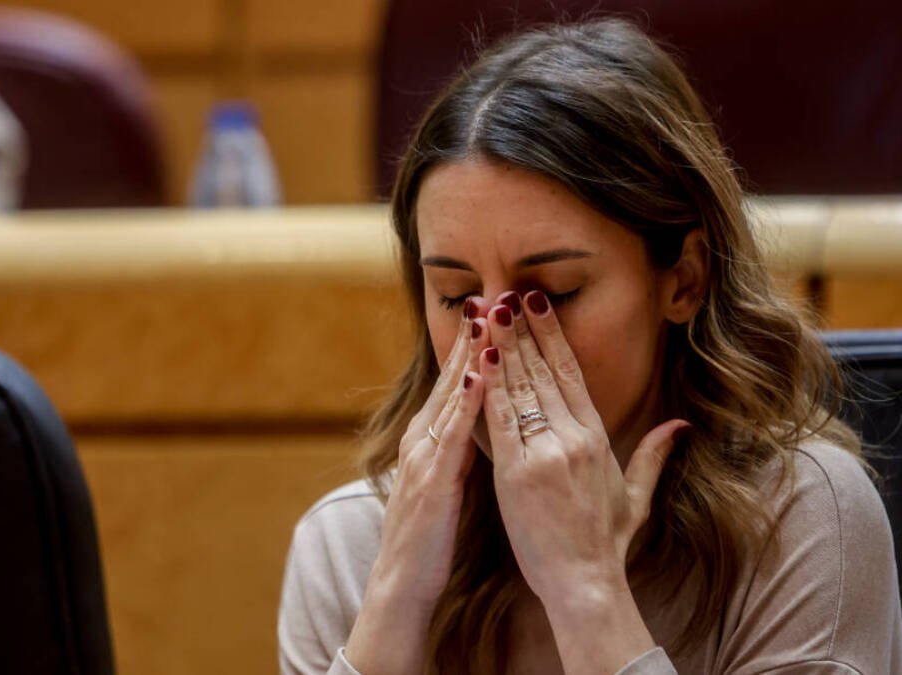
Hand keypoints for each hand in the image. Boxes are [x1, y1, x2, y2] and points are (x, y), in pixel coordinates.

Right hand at [344, 297, 490, 671]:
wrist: (403, 585)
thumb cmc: (433, 540)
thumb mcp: (451, 484)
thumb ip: (465, 451)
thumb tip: (489, 424)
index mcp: (433, 440)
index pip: (458, 381)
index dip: (478, 345)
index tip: (498, 309)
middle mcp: (424, 438)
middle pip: (453, 375)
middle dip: (474, 335)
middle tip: (495, 291)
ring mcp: (425, 455)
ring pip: (451, 393)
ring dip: (470, 352)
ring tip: (490, 314)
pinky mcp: (432, 478)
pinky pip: (452, 431)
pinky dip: (466, 399)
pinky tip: (479, 372)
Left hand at [479, 291, 688, 671]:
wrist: (585, 582)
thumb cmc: (605, 543)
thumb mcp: (636, 496)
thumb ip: (653, 455)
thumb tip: (679, 424)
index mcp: (596, 437)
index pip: (571, 373)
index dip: (553, 334)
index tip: (538, 303)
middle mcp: (572, 437)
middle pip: (543, 370)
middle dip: (523, 328)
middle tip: (506, 292)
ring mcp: (545, 453)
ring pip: (519, 388)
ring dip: (502, 346)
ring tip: (489, 311)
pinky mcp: (517, 472)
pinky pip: (499, 420)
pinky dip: (487, 388)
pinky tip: (478, 359)